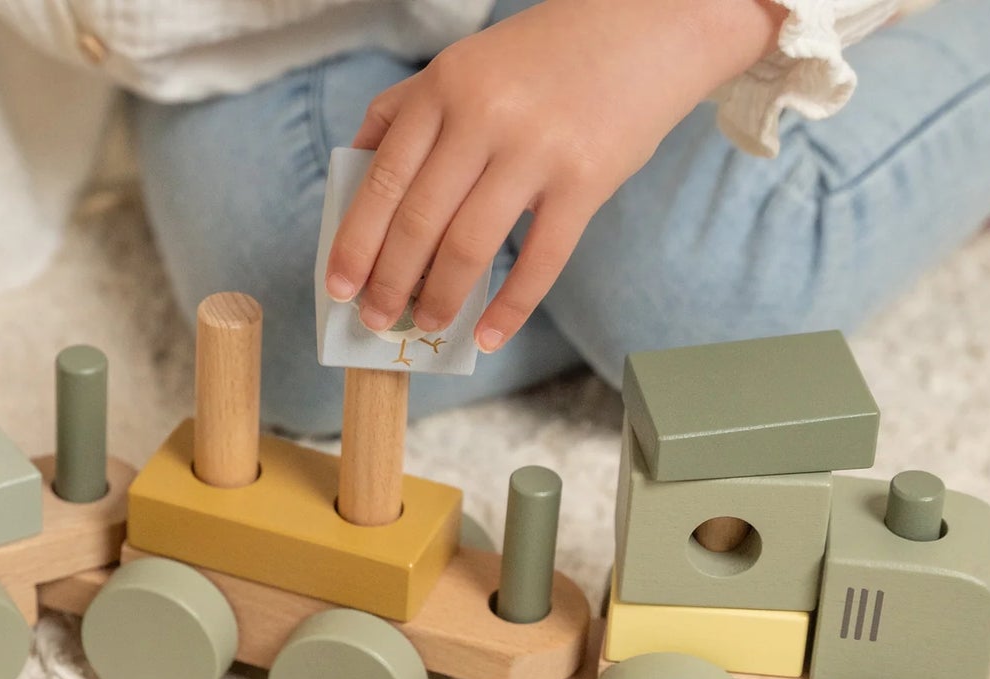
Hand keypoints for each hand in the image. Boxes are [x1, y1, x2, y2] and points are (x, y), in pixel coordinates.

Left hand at [324, 0, 784, 352]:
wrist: (651, 21)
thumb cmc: (547, 54)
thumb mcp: (465, 64)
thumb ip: (407, 109)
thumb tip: (355, 169)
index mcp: (446, 87)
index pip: (383, 179)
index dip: (355, 241)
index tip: (337, 286)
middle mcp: (484, 116)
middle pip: (419, 221)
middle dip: (389, 282)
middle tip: (375, 319)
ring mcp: (536, 150)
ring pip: (469, 247)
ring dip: (440, 299)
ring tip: (426, 326)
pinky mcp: (586, 180)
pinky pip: (539, 261)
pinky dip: (510, 308)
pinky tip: (488, 336)